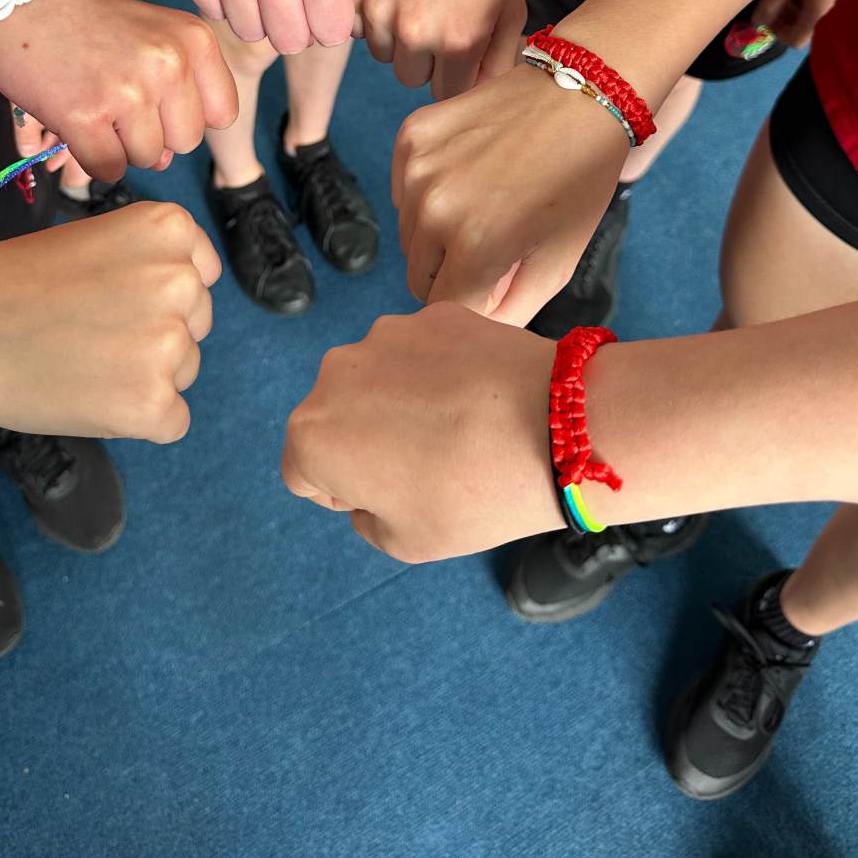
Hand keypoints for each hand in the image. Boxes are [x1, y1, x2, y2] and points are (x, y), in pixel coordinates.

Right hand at [0, 0, 238, 179]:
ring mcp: (127, 91)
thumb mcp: (155, 37)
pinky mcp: (85, 116)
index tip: (160, 99)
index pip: (222, 113)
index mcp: (194, 40)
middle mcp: (169, 64)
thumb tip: (166, 161)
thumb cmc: (92, 23)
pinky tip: (77, 123)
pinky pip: (108, 168)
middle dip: (155, 133)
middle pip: (186, 142)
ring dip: (120, 145)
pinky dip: (91, 157)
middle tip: (120, 103)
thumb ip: (177, 94)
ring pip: (148, 159)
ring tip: (95, 106)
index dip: (189, 115)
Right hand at [0, 202, 219, 441]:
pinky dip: (138, 419)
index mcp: (170, 229)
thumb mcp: (100, 239)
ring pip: (183, 370)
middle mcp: (181, 281)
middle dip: (153, 334)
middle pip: (194, 325)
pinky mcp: (153, 404)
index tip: (112, 300)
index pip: (200, 275)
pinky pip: (173, 421)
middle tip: (89, 333)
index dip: (156, 295)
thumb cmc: (18, 284)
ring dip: (144, 375)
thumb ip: (153, 261)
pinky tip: (91, 399)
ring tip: (82, 362)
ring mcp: (170, 345)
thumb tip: (191, 297)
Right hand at [282, 304, 560, 561]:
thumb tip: (371, 488)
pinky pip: (421, 352)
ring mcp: (385, 335)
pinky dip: (438, 372)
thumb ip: (367, 518)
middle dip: (368, 439)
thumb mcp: (407, 542)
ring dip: (401, 401)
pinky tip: (479, 397)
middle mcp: (335, 374)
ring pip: (379, 378)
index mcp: (313, 435)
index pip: (304, 471)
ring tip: (459, 430)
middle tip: (428, 464)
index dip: (345, 491)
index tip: (394, 495)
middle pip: (336, 416)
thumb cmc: (472, 495)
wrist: (553, 429)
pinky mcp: (432, 315)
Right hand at [346, 0, 524, 97]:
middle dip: (424, 55)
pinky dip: (367, 12)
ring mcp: (376, 12)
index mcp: (460, 42)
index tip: (458, 40)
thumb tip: (475, 94)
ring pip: (381, 52)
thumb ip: (498, 59)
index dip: (454, 69)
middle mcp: (416, 34)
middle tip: (435, 11)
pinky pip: (354, 25)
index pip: (446, 92)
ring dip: (394, 34)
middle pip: (410, 78)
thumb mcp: (510, 3)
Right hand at [393, 61, 625, 320]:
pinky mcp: (410, 137)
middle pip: (419, 276)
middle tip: (494, 242)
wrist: (577, 94)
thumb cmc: (578, 181)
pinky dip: (427, 193)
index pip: (442, 310)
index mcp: (475, 247)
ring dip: (438, 232)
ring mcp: (416, 169)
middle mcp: (434, 210)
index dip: (471, 304)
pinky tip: (469, 173)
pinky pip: (402, 192)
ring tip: (485, 204)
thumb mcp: (558, 262)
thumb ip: (509, 313)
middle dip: (452, 272)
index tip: (497, 284)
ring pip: (408, 234)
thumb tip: (469, 333)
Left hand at [754, 0, 857, 49]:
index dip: (777, 34)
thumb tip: (756, 22)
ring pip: (801, 11)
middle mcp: (823, 9)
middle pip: (797, 26)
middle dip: (779, 17)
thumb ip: (771, 3)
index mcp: (814, 13)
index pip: (794, 41)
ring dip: (786, 2)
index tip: (765, 15)